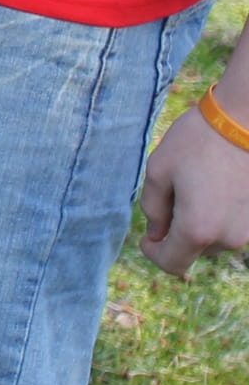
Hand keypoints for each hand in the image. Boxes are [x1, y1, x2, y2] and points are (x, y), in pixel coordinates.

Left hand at [140, 99, 248, 276]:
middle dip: (176, 231)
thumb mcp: (159, 171)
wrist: (244, 121)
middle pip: (192, 249)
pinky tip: (215, 185)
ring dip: (200, 222)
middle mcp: (228, 238)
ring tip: (197, 183)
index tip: (146, 238)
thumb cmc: (197, 142)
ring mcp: (248, 230)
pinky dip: (218, 214)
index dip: (154, 253)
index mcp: (198, 230)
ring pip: (213, 239)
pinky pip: (230, 226)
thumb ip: (153, 208)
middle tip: (173, 192)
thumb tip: (157, 233)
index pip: (172, 264)